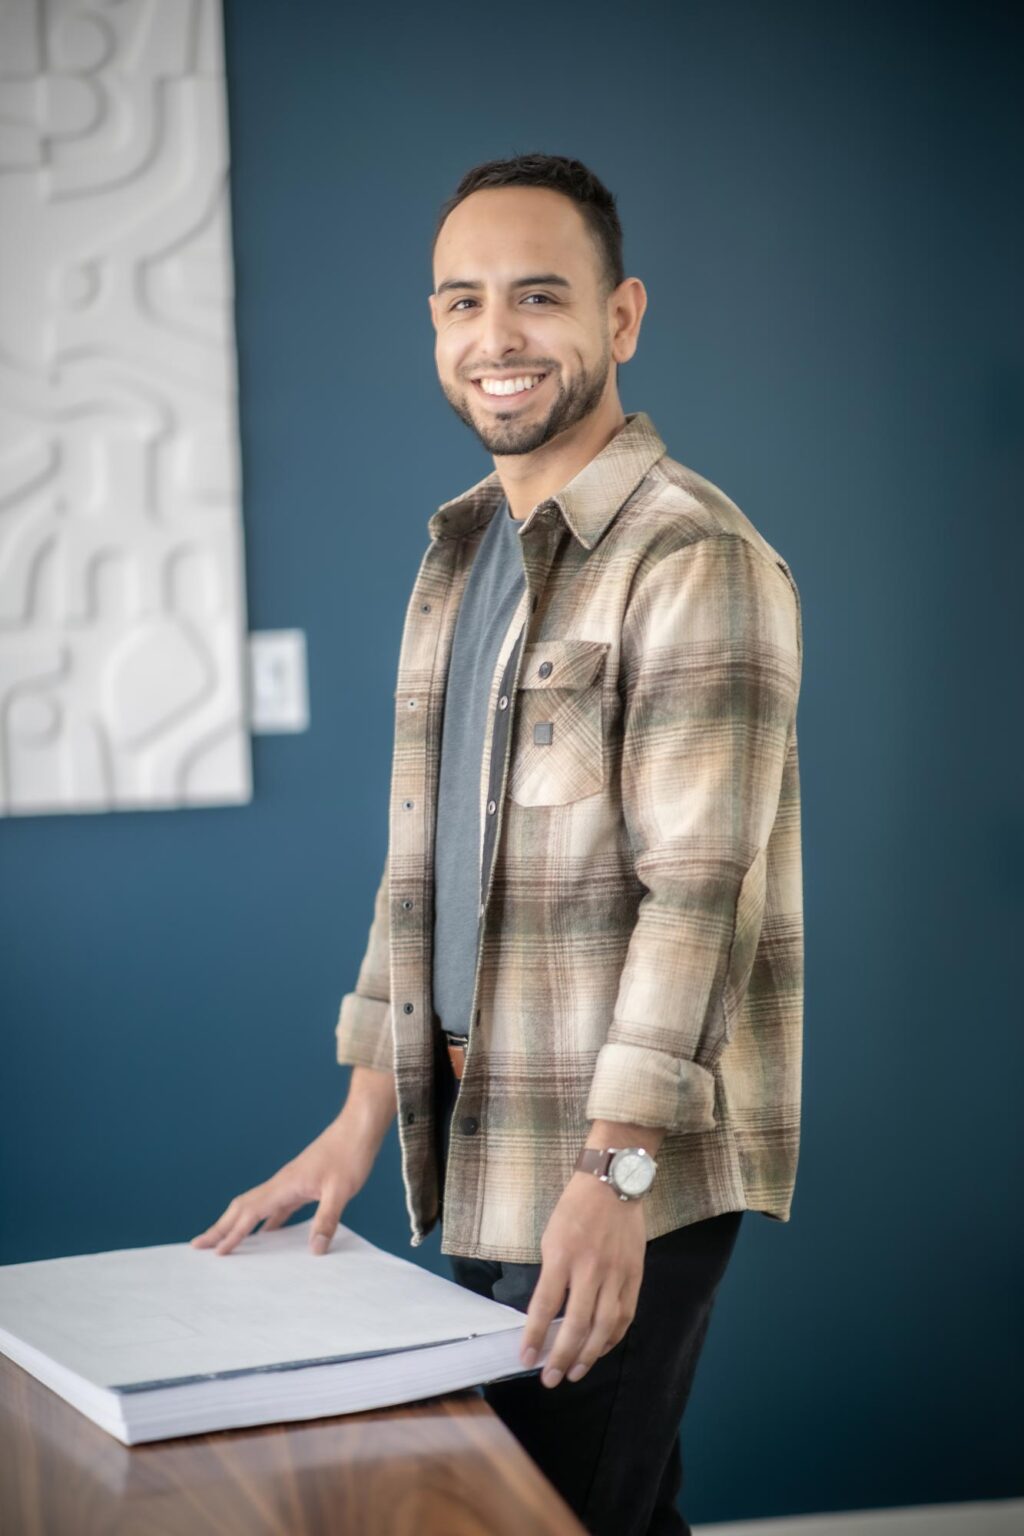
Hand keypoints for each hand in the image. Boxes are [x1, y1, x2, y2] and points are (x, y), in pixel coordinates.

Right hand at [190, 1076, 394, 1255]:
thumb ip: (327, 1219)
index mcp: (285, 1185)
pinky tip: (266, 1235)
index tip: (214, 1251)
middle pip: (242, 1207)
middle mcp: (281, 1183)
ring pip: (255, 1207)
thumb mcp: (341, 1190)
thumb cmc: (350, 1154)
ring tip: (223, 1241)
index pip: (250, 1212)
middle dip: (220, 1226)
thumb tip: (314, 1250)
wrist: (358, 1127)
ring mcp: (290, 1183)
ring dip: (237, 1224)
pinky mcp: (302, 1185)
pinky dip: (264, 1222)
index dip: (232, 1233)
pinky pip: (275, 1208)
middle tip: (198, 1245)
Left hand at [518, 1171, 645, 1387]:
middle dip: (562, 1357)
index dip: (534, 1336)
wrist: (612, 1185)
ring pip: (604, 1327)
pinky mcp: (634, 1275)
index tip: (526, 1359)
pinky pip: (625, 1316)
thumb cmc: (574, 1209)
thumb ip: (551, 1275)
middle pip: (576, 1324)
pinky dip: (612, 1338)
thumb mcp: (551, 1236)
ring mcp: (616, 1273)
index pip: (544, 1306)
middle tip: (550, 1379)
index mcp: (562, 1255)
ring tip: (575, 1373)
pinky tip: (600, 1350)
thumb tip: (546, 1315)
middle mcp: (590, 1268)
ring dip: (588, 1355)